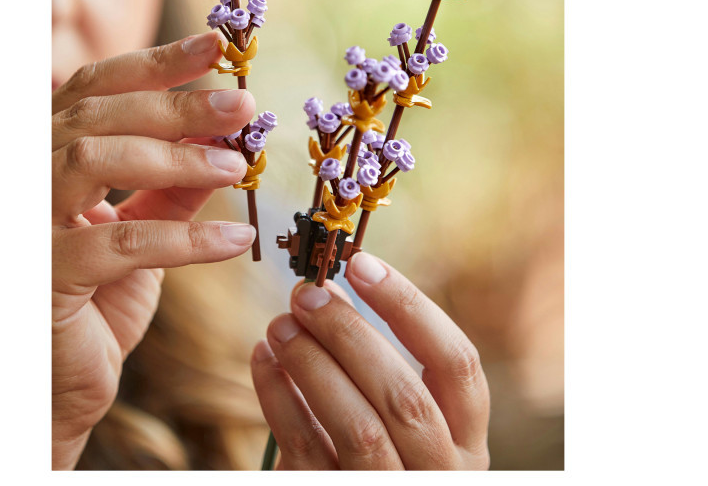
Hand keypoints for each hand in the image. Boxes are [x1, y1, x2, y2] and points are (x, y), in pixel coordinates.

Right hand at [52, 31, 256, 468]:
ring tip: (235, 168)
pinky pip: (118, 244)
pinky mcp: (40, 275)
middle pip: (99, 115)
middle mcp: (25, 175)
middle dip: (177, 105)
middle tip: (242, 105)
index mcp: (49, 155)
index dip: (158, 63)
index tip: (218, 45)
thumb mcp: (144, 231)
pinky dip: (185, 240)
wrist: (58, 386)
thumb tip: (225, 140)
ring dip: (177, 160)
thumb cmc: (97, 301)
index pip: (98, 89)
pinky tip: (236, 242)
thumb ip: (174, 186)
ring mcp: (24, 223)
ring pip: (95, 160)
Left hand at [251, 252, 489, 469]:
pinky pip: (306, 449)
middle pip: (403, 395)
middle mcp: (439, 473)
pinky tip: (262, 359)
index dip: (409, 305)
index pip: (457, 362)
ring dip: (313, 363)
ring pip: (358, 426)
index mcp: (465, 438)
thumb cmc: (379, 453)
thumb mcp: (399, 414)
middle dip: (349, 334)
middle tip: (305, 294)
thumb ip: (374, 356)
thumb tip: (328, 290)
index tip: (361, 264)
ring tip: (280, 323)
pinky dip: (278, 398)